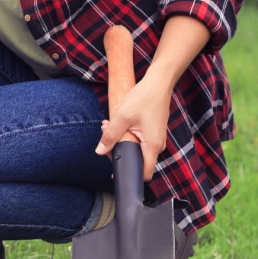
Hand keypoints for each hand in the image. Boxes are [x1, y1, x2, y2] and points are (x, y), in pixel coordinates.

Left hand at [94, 66, 173, 180]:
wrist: (158, 84)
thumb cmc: (143, 99)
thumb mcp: (122, 117)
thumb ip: (111, 136)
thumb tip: (100, 151)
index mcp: (152, 146)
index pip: (144, 172)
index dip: (129, 174)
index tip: (114, 169)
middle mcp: (157, 145)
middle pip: (135, 159)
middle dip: (116, 150)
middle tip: (104, 136)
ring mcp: (155, 139)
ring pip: (134, 147)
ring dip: (119, 139)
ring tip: (107, 125)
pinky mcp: (152, 132)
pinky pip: (137, 139)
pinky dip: (125, 134)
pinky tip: (115, 122)